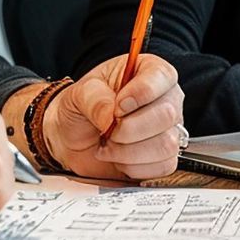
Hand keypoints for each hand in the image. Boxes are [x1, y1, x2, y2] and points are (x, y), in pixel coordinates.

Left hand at [43, 54, 182, 180]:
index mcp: (148, 72)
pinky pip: (163, 167)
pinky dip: (134, 167)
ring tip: (110, 145)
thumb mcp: (78, 94)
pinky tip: (120, 158)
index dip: (140, 93)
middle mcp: (164, 99)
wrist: (71, 139)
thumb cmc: (80, 109)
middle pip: (167, 114)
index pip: (162, 76)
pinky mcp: (165, 157)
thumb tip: (111, 116)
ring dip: (129, 151)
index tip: (117, 106)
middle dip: (130, 128)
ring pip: (166, 144)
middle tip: (109, 129)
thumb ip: (94, 99)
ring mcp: (168, 129)